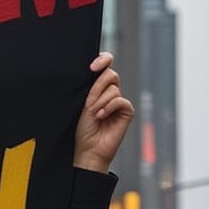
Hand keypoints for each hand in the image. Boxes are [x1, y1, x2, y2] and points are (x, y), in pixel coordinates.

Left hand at [73, 53, 133, 172]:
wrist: (87, 149)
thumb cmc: (81, 129)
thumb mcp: (81, 103)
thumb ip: (89, 86)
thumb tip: (94, 70)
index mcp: (97, 87)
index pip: (105, 65)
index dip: (102, 60)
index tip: (91, 67)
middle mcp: (109, 92)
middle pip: (110, 74)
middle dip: (97, 86)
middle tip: (87, 103)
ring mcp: (119, 102)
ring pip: (113, 89)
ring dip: (100, 101)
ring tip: (93, 114)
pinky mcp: (127, 112)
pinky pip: (120, 101)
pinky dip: (109, 107)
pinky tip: (101, 116)